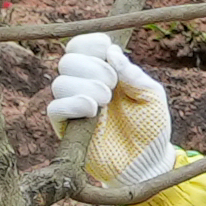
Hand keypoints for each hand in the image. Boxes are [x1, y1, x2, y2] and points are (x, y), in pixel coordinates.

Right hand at [44, 32, 177, 201]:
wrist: (146, 162)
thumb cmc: (151, 127)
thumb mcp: (151, 95)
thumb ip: (133, 73)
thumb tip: (112, 52)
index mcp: (103, 70)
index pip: (80, 45)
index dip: (89, 43)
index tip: (106, 50)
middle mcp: (84, 85)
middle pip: (68, 60)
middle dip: (92, 67)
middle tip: (112, 85)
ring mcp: (73, 106)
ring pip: (59, 82)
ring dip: (84, 86)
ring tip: (106, 101)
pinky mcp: (66, 128)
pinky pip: (55, 108)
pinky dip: (72, 104)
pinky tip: (92, 110)